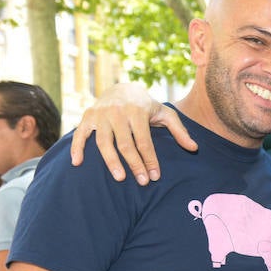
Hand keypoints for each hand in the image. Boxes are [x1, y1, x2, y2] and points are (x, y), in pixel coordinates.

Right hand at [68, 83, 195, 184]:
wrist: (121, 88)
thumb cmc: (146, 106)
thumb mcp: (165, 114)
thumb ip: (179, 130)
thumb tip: (194, 148)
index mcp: (137, 111)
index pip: (144, 141)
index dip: (150, 160)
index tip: (154, 177)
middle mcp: (117, 112)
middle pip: (125, 144)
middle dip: (134, 164)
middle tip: (142, 182)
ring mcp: (100, 115)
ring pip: (104, 142)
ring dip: (110, 161)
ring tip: (119, 178)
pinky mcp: (87, 117)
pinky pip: (80, 134)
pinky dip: (77, 148)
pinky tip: (77, 163)